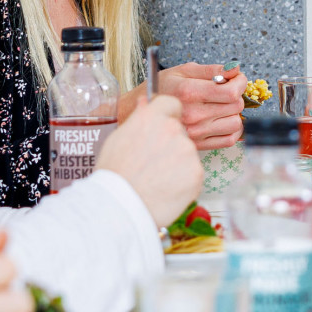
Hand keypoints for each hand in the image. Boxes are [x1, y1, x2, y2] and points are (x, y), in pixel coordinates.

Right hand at [96, 94, 201, 226]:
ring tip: (157, 180)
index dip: (168, 116)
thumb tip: (146, 104)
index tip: (164, 128)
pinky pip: (193, 173)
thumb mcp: (118, 139)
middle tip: (154, 164)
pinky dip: (184, 182)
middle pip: (180, 132)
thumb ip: (138, 121)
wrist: (120, 207)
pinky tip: (166, 190)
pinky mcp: (197, 173)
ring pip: (187, 154)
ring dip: (178, 164)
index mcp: (151, 117)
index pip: (172, 103)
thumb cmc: (114, 176)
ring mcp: (187, 151)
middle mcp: (173, 129)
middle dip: (171, 145)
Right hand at [119, 62, 245, 149]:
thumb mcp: (183, 70)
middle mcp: (193, 114)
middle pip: (236, 106)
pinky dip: (231, 129)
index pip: (231, 92)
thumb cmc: (161, 88)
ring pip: (236, 123)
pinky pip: (229, 139)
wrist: (140, 113)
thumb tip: (235, 69)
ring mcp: (196, 132)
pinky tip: (222, 119)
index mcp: (189, 92)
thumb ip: (212, 69)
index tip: (237, 78)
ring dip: (234, 112)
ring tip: (222, 105)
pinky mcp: (198, 145)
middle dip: (236, 95)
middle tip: (227, 90)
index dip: (240, 83)